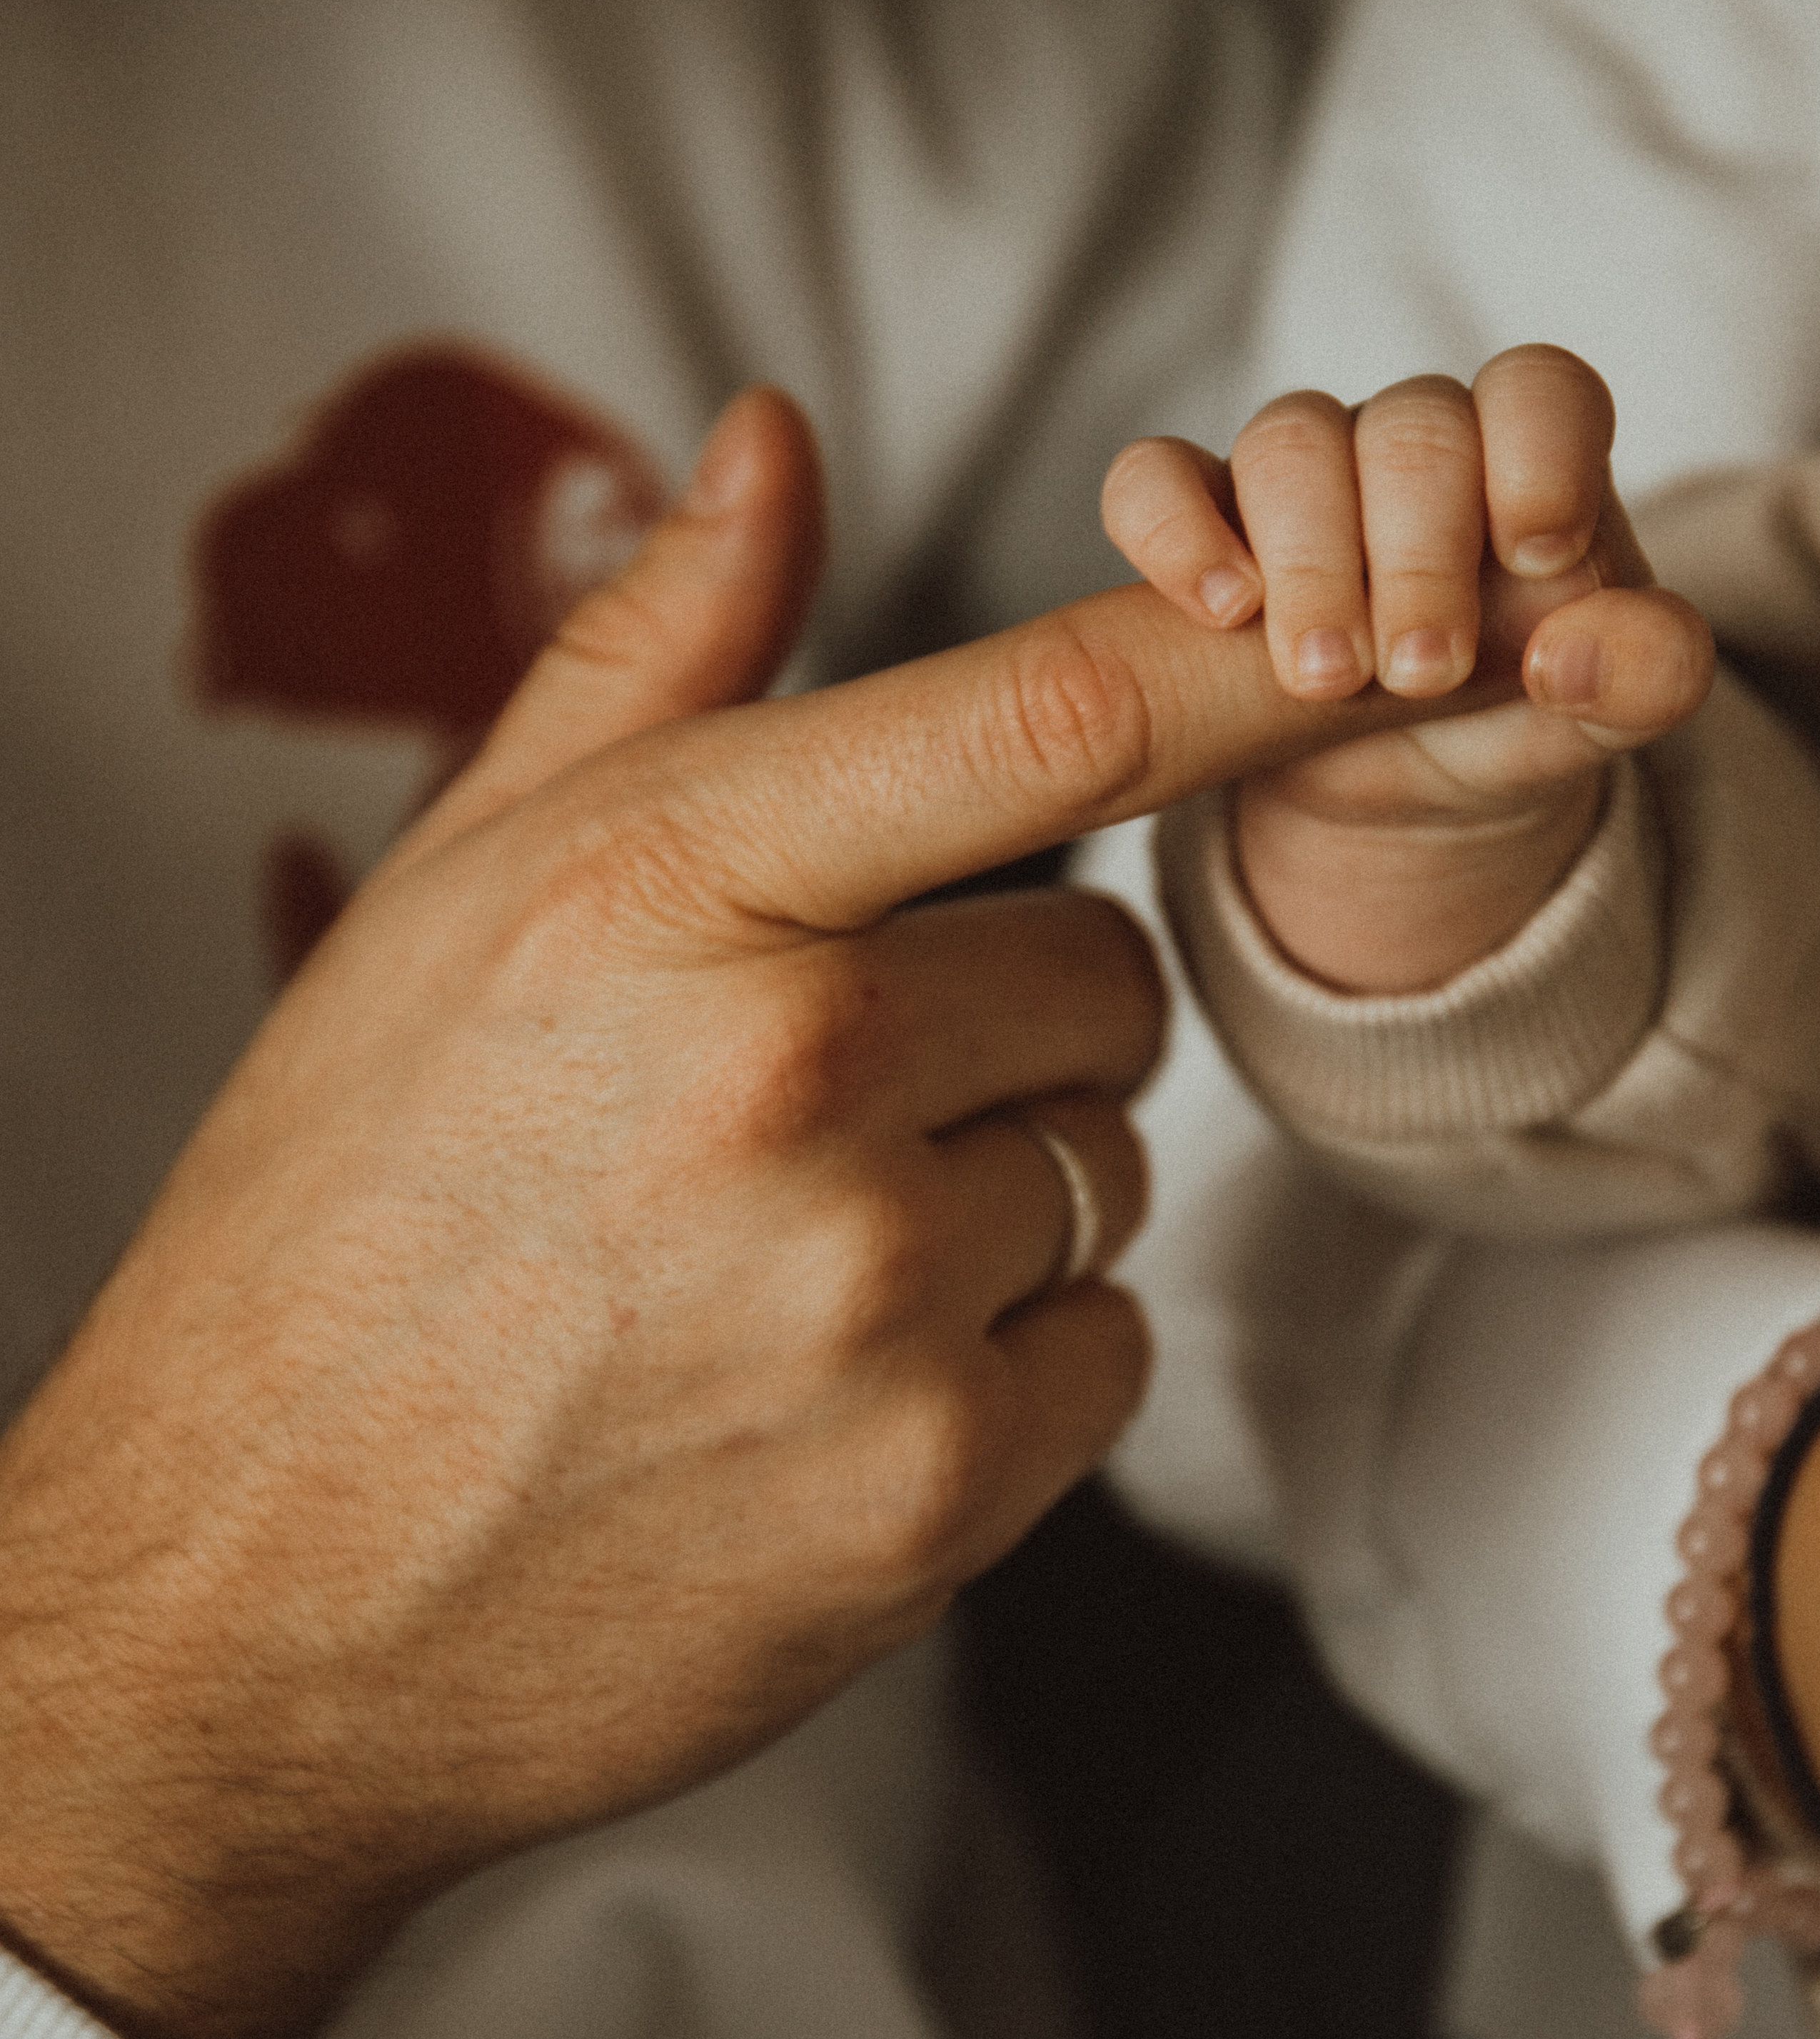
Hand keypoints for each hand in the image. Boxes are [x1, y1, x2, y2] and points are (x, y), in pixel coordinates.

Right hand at [0, 385, 1557, 2038]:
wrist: (244, 1599)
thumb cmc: (340, 1220)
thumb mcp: (453, 890)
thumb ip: (650, 652)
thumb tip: (775, 439)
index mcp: (664, 888)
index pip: (1045, 720)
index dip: (1234, 669)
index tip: (1356, 644)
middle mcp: (787, 1076)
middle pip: (1108, 973)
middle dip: (1016, 1012)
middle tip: (830, 1085)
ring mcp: (869, 1298)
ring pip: (1109, 1165)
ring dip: (1000, 1187)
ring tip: (790, 1249)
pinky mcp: (926, 1497)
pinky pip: (1106, 1349)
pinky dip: (1009, 1356)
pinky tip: (829, 1380)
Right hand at [1101, 345, 1714, 989]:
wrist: (1406, 777)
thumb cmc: (1516, 712)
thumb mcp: (1605, 714)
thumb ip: (1647, 674)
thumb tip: (1576, 653)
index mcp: (1530, 456)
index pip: (1537, 389)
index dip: (1536, 451)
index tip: (1533, 553)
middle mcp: (1414, 443)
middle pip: (1408, 427)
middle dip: (1414, 554)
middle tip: (1421, 671)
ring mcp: (1302, 473)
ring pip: (1288, 440)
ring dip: (1309, 561)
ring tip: (1327, 679)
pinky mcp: (1202, 522)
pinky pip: (1153, 477)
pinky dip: (1172, 529)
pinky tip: (1217, 608)